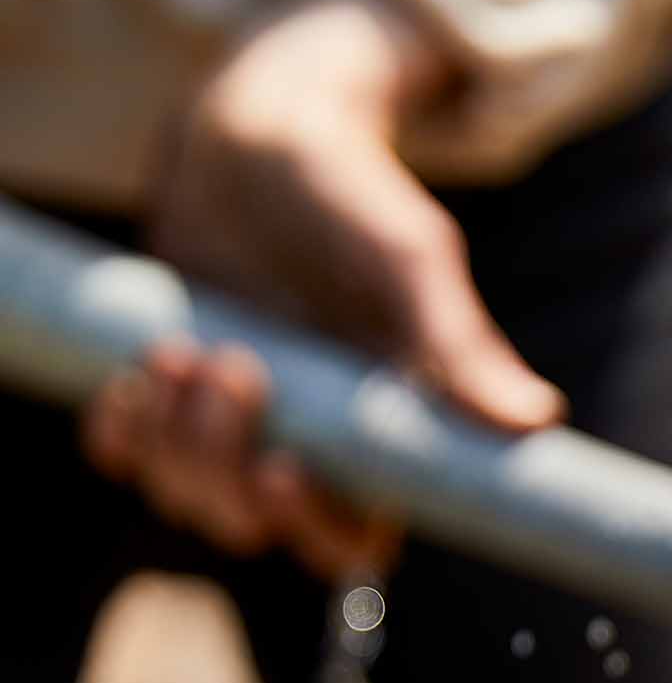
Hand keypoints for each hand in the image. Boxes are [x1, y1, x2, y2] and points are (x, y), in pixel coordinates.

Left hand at [80, 0, 565, 574]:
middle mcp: (311, 448)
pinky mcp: (169, 398)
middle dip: (222, 462)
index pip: (349, 545)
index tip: (284, 466)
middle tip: (233, 364)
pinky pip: (128, 458)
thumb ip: (462, 345)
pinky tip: (139, 377)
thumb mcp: (412, 260)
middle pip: (253, 526)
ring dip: (173, 435)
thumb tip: (537, 419)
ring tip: (183, 346)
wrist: (267, 137)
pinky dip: (123, 431)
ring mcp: (234, 428)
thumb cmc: (356, 197)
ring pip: (187, 495)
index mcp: (383, 441)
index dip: (311, 527)